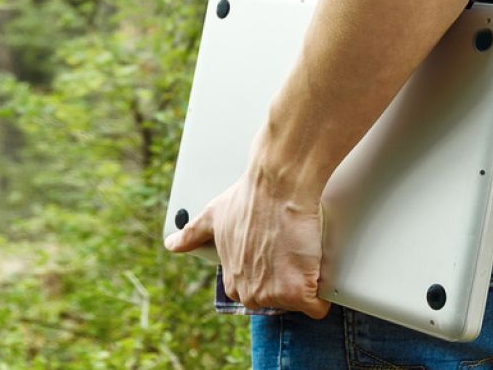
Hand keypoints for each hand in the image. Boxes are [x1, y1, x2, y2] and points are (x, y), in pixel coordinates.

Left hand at [164, 131, 330, 318]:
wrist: (277, 186)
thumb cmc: (248, 197)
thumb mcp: (212, 216)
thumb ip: (192, 235)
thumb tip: (171, 243)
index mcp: (232, 281)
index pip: (258, 293)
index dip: (272, 274)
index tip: (275, 254)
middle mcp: (250, 293)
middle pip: (281, 300)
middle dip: (291, 279)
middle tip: (289, 249)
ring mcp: (273, 295)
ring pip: (300, 301)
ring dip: (306, 280)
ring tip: (298, 248)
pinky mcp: (298, 292)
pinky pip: (317, 307)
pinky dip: (321, 291)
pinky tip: (314, 265)